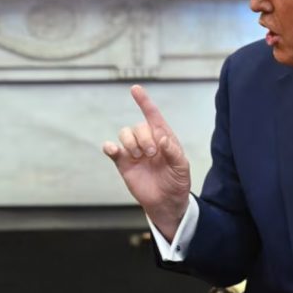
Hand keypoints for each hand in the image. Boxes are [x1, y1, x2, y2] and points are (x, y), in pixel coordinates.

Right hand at [102, 85, 191, 239]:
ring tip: (139, 156)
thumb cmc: (177, 182)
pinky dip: (110, 147)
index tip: (135, 89)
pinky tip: (113, 150)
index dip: (144, 102)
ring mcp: (134, 152)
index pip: (153, 116)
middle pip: (138, 126)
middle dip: (143, 137)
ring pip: (125, 134)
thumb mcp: (182, 168)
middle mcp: (148, 141)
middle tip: (150, 153)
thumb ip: (173, 152)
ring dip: (130, 142)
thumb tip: (161, 138)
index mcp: (164, 138)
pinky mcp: (123, 163)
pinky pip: (112, 150)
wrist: (166, 203)